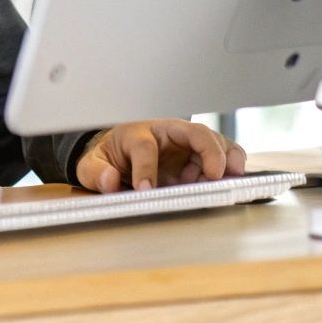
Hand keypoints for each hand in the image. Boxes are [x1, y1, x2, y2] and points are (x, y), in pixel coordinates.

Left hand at [75, 119, 245, 193]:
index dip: (146, 169)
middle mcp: (167, 134)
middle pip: (195, 132)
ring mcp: (186, 145)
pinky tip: (227, 183)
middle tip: (214, 175)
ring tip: (228, 179)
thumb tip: (109, 181)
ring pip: (214, 142)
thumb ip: (96, 172)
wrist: (121, 154)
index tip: (146, 190)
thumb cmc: (110, 157)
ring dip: (226, 159)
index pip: (145, 146)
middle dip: (209, 151)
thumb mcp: (92, 165)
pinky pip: (222, 156)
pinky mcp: (199, 158)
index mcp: (137, 134)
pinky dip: (229, 167)